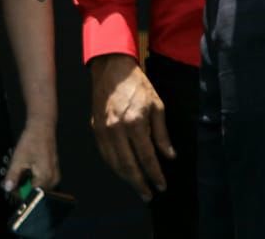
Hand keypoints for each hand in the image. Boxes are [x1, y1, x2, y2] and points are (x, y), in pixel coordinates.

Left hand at [3, 118, 59, 191]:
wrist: (42, 127)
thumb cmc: (32, 141)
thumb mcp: (18, 158)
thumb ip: (12, 175)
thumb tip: (7, 188)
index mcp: (45, 177)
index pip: (31, 195)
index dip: (19, 194)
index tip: (10, 189)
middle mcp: (53, 179)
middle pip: (36, 193)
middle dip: (23, 189)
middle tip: (13, 181)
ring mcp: (55, 176)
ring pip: (39, 188)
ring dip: (28, 185)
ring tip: (21, 173)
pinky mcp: (53, 172)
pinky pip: (43, 182)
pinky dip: (33, 180)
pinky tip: (27, 171)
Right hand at [90, 54, 172, 201]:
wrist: (111, 69)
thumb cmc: (137, 85)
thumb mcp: (157, 105)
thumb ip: (161, 133)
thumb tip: (169, 156)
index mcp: (135, 122)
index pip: (147, 157)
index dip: (155, 174)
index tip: (161, 186)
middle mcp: (117, 129)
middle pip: (128, 165)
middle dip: (140, 184)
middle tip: (148, 195)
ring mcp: (103, 130)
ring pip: (114, 163)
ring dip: (126, 179)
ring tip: (137, 188)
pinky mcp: (95, 128)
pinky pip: (105, 154)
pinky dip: (114, 166)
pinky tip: (122, 171)